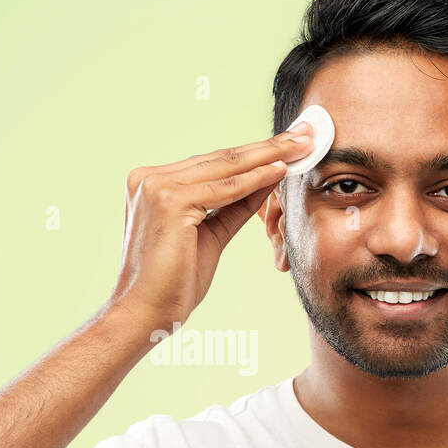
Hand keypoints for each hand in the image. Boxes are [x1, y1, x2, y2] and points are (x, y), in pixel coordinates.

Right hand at [106, 122, 314, 334]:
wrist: (144, 313)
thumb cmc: (172, 282)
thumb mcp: (210, 234)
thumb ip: (234, 205)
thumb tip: (268, 177)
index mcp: (151, 183)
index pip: (211, 163)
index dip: (252, 153)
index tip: (286, 144)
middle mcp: (148, 178)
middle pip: (220, 158)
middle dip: (267, 146)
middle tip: (304, 134)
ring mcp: (155, 186)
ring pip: (224, 167)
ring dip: (268, 155)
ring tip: (301, 146)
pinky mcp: (168, 200)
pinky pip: (223, 189)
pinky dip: (254, 179)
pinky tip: (280, 169)